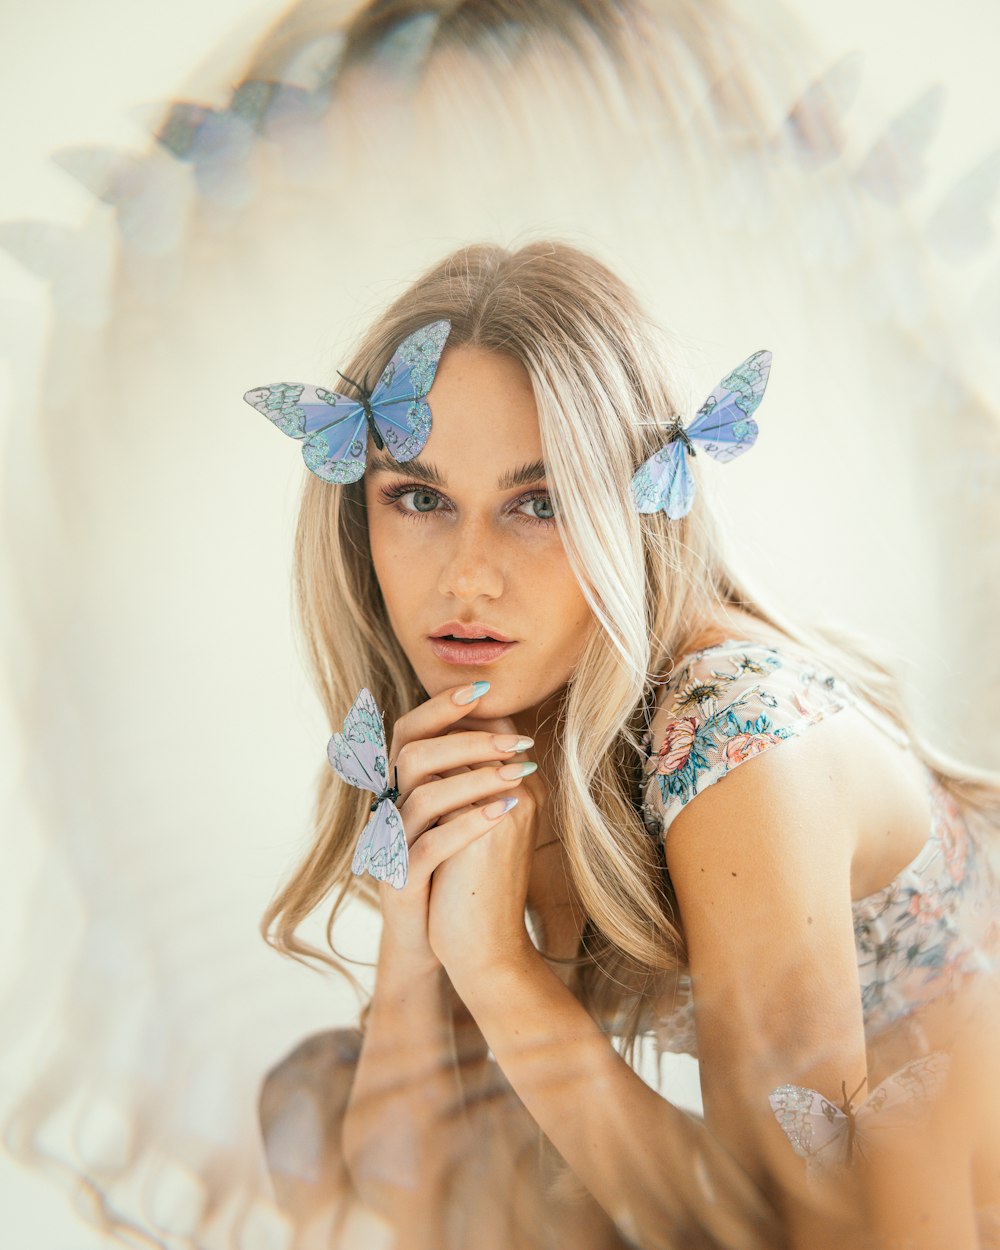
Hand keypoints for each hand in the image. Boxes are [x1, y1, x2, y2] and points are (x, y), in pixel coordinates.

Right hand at [373, 683, 535, 976]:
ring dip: (475, 780)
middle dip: (470, 741)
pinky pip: (427, 846)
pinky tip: (503, 811)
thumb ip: (469, 771)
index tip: (483, 688)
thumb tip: (505, 722)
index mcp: (401, 787)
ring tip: (521, 775)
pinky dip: (467, 824)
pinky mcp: (401, 881)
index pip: (409, 730)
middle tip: (520, 743)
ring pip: (422, 797)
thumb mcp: (463, 813)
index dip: (441, 706)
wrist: (452, 939)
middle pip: (414, 754)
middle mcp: (389, 809)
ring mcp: (392, 846)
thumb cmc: (463, 867)